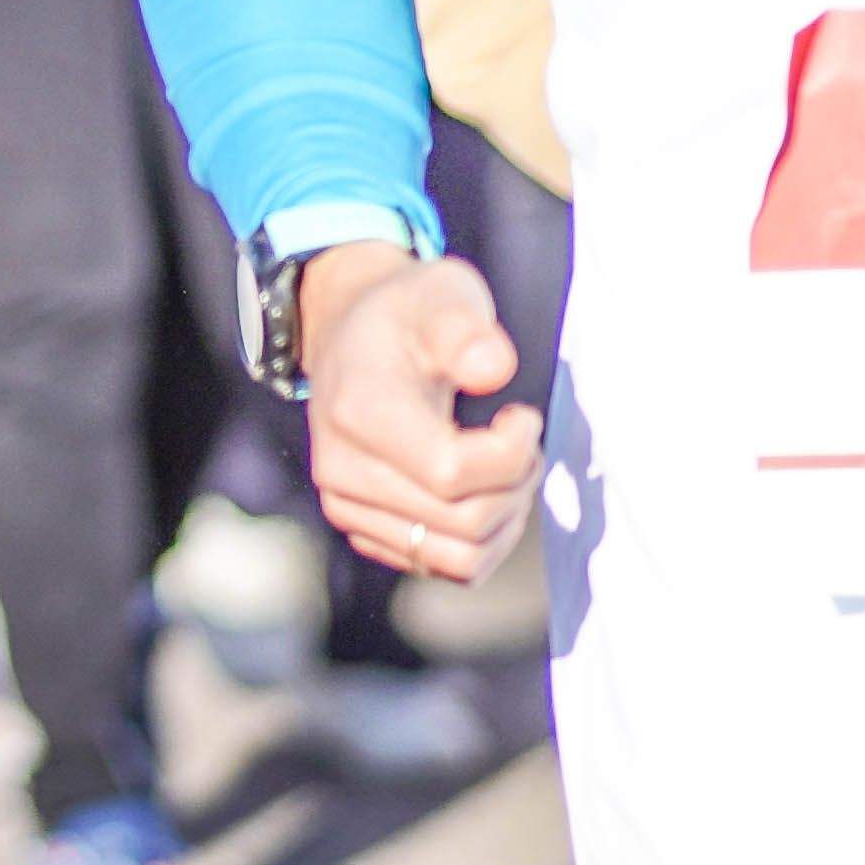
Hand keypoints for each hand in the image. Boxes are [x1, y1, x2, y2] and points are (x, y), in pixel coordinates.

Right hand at [303, 243, 537, 584]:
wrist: (350, 333)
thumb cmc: (406, 314)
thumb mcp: (442, 296)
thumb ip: (467, 330)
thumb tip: (493, 369)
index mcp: (358, 412)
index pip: (452, 474)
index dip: (512, 453)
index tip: (522, 415)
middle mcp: (342, 471)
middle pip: (465, 522)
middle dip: (517, 486)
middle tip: (521, 441)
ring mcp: (349, 507)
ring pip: (460, 560)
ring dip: (505, 520)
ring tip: (507, 471)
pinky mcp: (366, 531)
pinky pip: (445, 568)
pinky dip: (483, 541)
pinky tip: (487, 493)